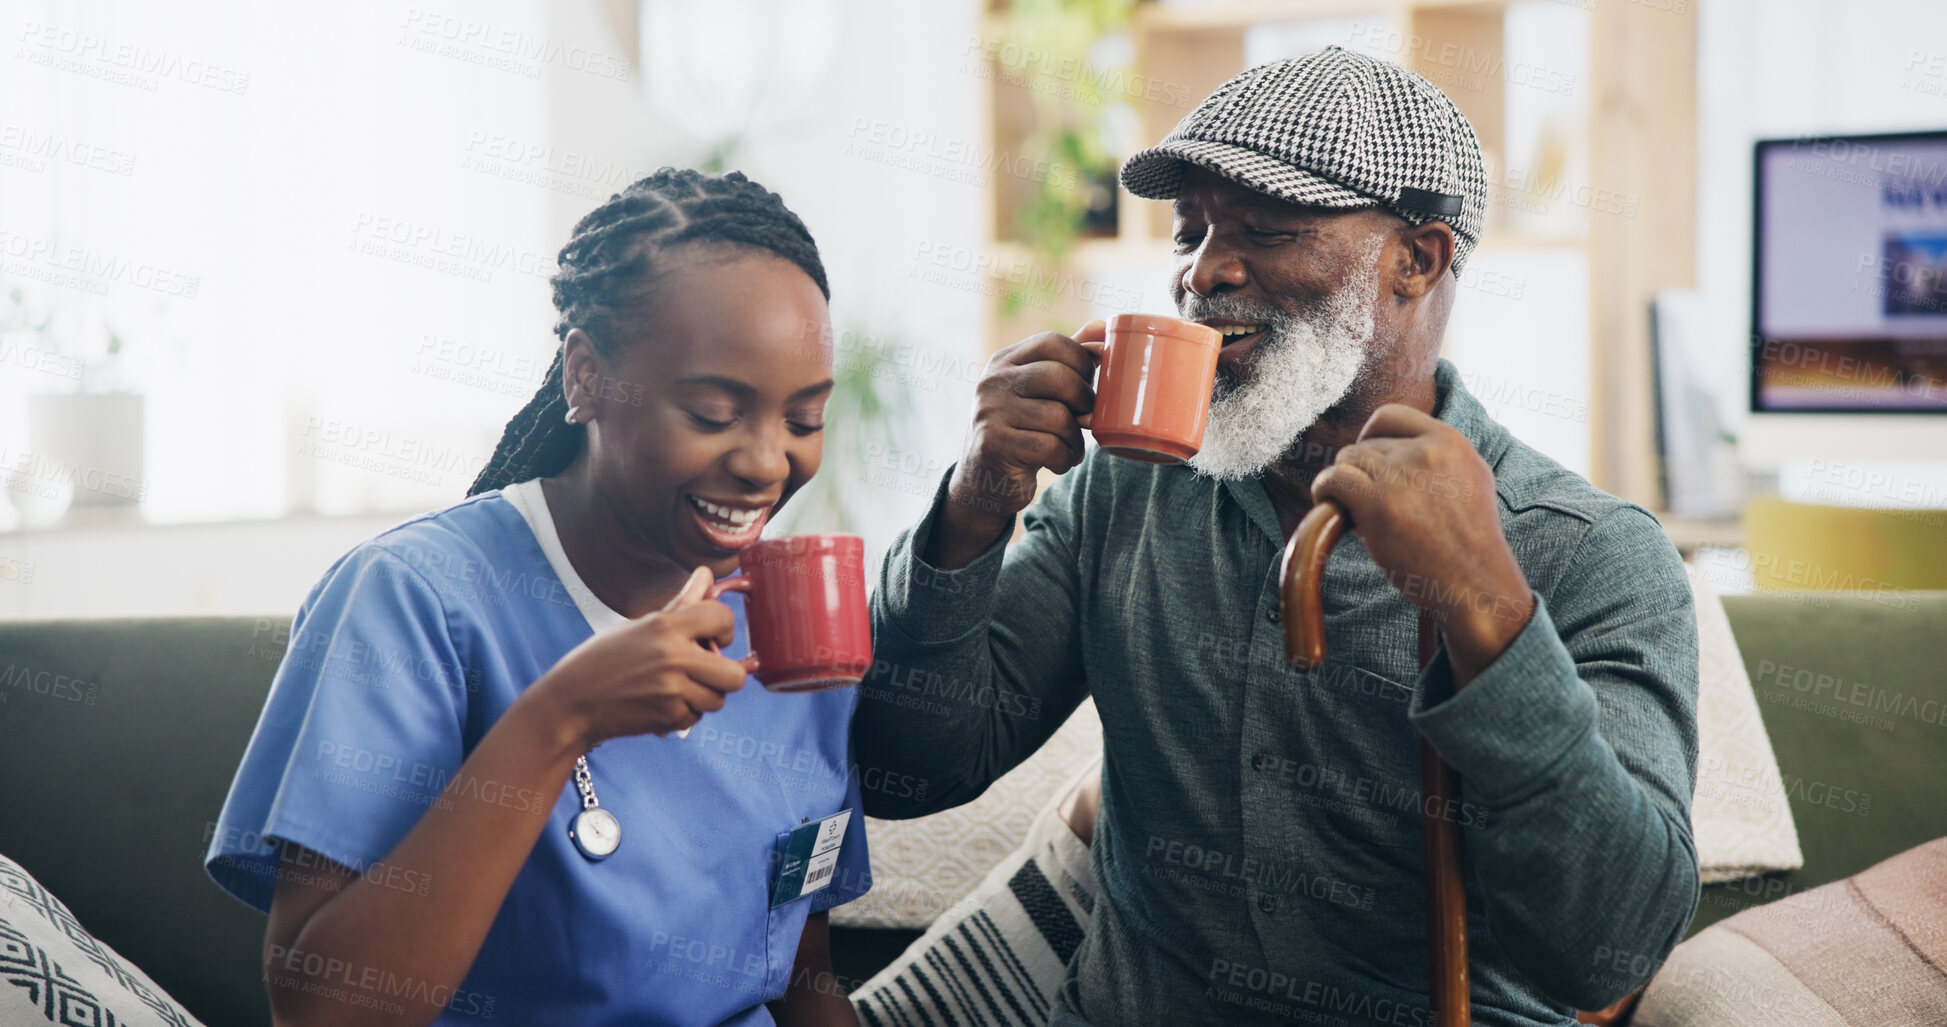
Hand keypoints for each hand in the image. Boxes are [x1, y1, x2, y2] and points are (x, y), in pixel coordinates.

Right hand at [529, 566, 749, 746]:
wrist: (570, 702)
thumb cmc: (602, 659)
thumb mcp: (639, 626)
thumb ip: (680, 604)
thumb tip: (706, 574)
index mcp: (666, 625)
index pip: (723, 617)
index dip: (725, 628)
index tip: (714, 637)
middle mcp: (673, 656)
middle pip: (735, 674)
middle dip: (725, 675)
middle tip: (706, 671)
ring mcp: (672, 690)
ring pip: (717, 699)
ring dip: (702, 696)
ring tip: (675, 688)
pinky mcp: (667, 717)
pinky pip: (695, 716)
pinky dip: (683, 713)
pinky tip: (659, 704)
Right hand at [929, 320, 1104, 568]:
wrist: (983, 481)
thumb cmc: (1022, 430)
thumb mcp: (1038, 392)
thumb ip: (1066, 360)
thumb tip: (1102, 327)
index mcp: (1004, 361)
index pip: (1054, 342)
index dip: (1083, 362)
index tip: (1088, 384)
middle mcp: (992, 381)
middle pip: (1060, 377)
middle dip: (1085, 402)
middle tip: (1085, 419)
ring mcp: (989, 412)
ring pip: (1059, 417)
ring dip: (1075, 439)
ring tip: (1068, 447)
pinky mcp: (993, 445)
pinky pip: (1050, 447)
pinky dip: (1065, 459)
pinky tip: (1057, 463)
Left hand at [1310, 405, 1534, 682]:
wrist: (1476, 583)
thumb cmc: (1468, 540)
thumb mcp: (1470, 478)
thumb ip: (1437, 455)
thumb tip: (1388, 444)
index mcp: (1451, 442)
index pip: (1391, 415)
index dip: (1371, 435)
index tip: (1370, 461)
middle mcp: (1427, 453)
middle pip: (1366, 444)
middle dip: (1363, 473)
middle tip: (1372, 504)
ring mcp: (1402, 477)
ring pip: (1347, 460)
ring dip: (1344, 484)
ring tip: (1355, 510)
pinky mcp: (1378, 505)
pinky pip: (1333, 480)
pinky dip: (1324, 490)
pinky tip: (1328, 505)